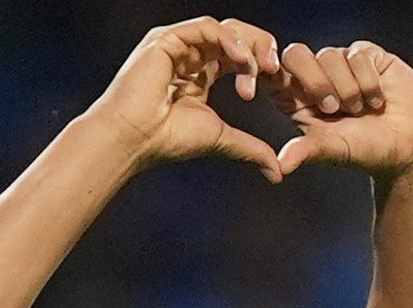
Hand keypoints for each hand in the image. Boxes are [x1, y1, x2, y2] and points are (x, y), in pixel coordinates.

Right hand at [86, 17, 285, 182]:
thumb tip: (277, 173)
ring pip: (225, 28)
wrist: (135, 139)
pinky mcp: (168, 39)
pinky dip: (229, 41)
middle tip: (275, 70)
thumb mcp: (221, 139)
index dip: (261, 65)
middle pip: (236, 36)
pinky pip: (207, 27)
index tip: (277, 84)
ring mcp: (178, 45)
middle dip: (260, 49)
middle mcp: (189, 56)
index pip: (238, 56)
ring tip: (260, 69)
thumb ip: (250, 148)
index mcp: (200, 75)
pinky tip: (241, 61)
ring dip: (248, 46)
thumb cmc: (167, 140)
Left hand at [269, 41, 412, 178]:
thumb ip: (305, 151)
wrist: (408, 146)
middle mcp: (316, 76)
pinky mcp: (368, 55)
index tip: (279, 86)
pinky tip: (377, 100)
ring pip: (330, 56)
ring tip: (360, 110)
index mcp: (296, 99)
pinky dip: (368, 82)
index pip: (273, 75)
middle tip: (332, 109)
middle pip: (295, 54)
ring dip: (347, 88)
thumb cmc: (365, 150)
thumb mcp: (332, 150)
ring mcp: (341, 63)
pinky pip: (359, 55)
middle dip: (315, 81)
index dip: (271, 73)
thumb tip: (278, 168)